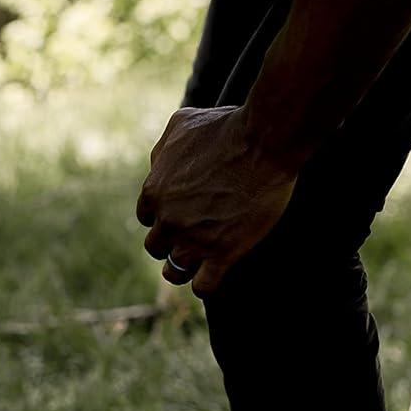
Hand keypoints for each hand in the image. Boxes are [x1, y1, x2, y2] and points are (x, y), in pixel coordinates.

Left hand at [135, 106, 297, 296]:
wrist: (263, 141)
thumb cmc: (226, 127)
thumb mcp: (182, 124)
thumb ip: (163, 149)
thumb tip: (158, 166)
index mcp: (154, 191)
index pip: (147, 217)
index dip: (162, 217)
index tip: (181, 214)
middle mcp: (168, 220)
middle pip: (157, 246)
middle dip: (171, 242)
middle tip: (192, 235)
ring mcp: (194, 239)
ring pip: (175, 270)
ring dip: (185, 266)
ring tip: (200, 261)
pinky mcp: (223, 252)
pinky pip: (204, 286)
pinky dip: (204, 285)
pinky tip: (212, 277)